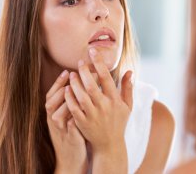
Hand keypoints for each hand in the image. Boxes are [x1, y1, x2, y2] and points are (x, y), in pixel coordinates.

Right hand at [45, 70, 87, 173]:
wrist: (72, 159)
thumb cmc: (74, 133)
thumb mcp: (70, 116)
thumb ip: (73, 100)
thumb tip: (82, 80)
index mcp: (54, 114)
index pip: (52, 95)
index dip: (58, 83)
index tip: (67, 71)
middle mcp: (54, 121)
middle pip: (52, 102)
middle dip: (63, 88)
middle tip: (75, 77)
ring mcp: (60, 131)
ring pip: (57, 115)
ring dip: (66, 102)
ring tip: (76, 91)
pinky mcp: (69, 140)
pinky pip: (69, 128)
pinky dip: (73, 120)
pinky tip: (81, 110)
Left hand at [65, 48, 132, 172]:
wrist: (109, 145)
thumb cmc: (119, 122)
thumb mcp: (127, 106)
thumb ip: (128, 87)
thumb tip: (129, 71)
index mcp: (115, 100)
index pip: (106, 77)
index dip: (99, 63)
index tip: (92, 51)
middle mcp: (104, 107)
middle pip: (91, 85)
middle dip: (84, 71)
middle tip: (79, 62)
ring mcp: (93, 115)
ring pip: (81, 96)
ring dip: (75, 83)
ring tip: (71, 75)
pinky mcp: (83, 123)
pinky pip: (74, 108)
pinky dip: (69, 98)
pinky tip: (66, 89)